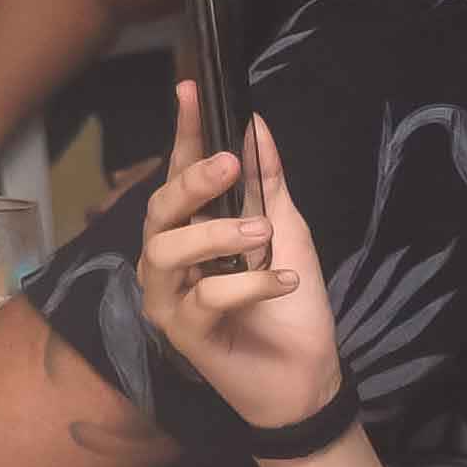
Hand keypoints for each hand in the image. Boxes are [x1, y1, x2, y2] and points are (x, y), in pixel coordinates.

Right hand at [137, 89, 341, 436]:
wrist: (307, 377)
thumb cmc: (291, 309)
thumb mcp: (290, 236)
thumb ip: (269, 187)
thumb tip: (259, 128)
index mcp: (192, 232)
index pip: (179, 175)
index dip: (182, 133)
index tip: (190, 90)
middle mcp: (169, 261)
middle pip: (158, 211)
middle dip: (191, 182)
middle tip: (230, 164)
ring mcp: (168, 298)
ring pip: (166, 251)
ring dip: (216, 234)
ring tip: (262, 235)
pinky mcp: (182, 333)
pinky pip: (204, 297)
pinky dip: (248, 284)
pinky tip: (283, 283)